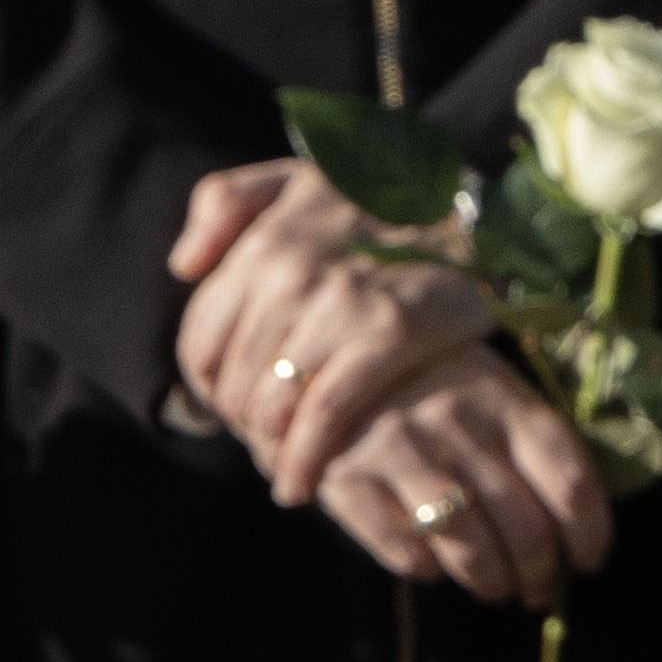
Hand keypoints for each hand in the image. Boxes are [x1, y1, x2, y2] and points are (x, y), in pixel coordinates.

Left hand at [168, 159, 498, 505]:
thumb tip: (184, 266)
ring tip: (283, 464)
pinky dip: (305, 457)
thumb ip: (225, 203)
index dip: (208, 387)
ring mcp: (341, 300)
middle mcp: (291, 270)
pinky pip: (325, 412)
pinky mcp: (391, 331)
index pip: (201, 339)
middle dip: (242, 422)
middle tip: (265, 442)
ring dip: (269, 447)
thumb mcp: (294, 179)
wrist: (477, 214)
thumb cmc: (378, 203)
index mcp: (262, 242)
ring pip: (273, 402)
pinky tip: (300, 482)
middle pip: (235, 380)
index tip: (230, 408)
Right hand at [309, 351, 614, 608]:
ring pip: (470, 551)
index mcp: (506, 400)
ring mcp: (401, 450)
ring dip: (491, 583)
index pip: (568, 482)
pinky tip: (434, 564)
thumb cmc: (441, 388)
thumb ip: (535, 452)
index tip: (588, 561)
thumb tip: (579, 536)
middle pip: (525, 529)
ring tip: (494, 587)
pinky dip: (427, 571)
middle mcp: (456, 422)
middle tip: (537, 589)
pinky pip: (405, 554)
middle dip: (539, 575)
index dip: (588, 534)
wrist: (336, 359)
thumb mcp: (495, 395)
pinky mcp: (349, 479)